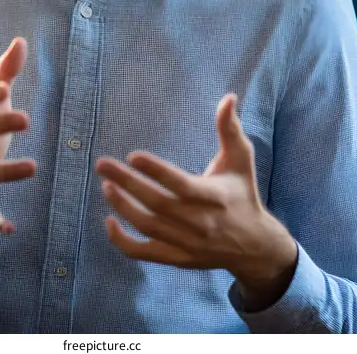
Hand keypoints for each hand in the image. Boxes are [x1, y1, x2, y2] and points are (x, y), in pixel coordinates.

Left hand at [96, 94, 297, 309]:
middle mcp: (200, 223)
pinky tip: (108, 222)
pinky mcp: (178, 258)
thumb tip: (228, 97)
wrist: (254, 246)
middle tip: (102, 165)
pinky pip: (145, 253)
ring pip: (148, 227)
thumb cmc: (242, 194)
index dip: (156, 171)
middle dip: (127, 183)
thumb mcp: (241, 159)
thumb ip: (229, 129)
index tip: (132, 155)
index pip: (181, 185)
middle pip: (158, 204)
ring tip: (106, 186)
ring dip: (123, 207)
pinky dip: (123, 242)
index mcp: (215, 196)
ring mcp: (188, 244)